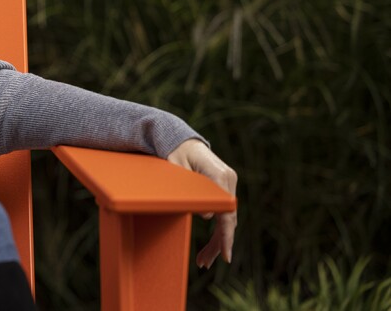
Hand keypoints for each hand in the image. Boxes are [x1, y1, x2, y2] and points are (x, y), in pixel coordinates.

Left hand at [166, 138, 237, 268]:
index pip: (227, 210)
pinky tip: (209, 248)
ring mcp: (227, 185)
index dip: (226, 234)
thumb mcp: (175, 168)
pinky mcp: (223, 190)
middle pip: (228, 219)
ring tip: (203, 262)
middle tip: (203, 264)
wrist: (180, 140)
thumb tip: (207, 218)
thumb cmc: (174, 153)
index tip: (226, 255)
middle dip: (218, 244)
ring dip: (217, 242)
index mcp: (220, 175)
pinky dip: (216, 232)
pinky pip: (222, 215)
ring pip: (226, 220)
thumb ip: (190, 190)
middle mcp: (228, 180)